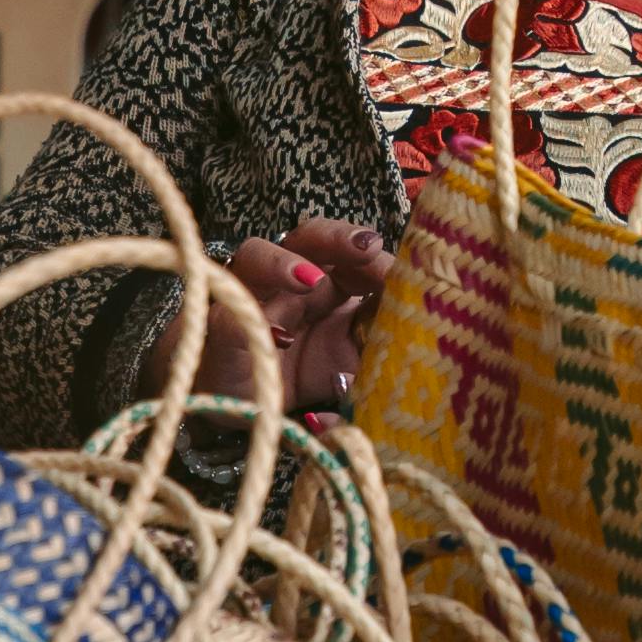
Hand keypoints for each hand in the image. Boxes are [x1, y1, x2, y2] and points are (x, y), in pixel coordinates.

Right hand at [147, 216, 395, 418]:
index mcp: (326, 281)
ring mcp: (249, 299)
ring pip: (254, 255)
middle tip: (367, 246)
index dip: (374, 256)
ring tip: (311, 281)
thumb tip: (422, 322)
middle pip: (306, 236)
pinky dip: (247, 322)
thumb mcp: (352, 357)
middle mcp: (287, 280)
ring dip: (282, 262)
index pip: (350, 252)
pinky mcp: (219, 332)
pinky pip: (227, 318)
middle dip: (337, 236)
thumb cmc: (300, 372)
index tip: (405, 273)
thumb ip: (379, 337)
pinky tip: (278, 338)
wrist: (243, 405)